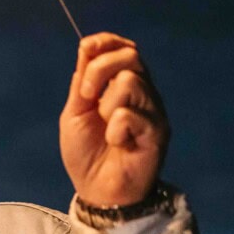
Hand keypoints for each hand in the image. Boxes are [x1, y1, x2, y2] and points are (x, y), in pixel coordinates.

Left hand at [59, 33, 169, 207]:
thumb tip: (87, 48)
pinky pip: (129, 115)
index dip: (106, 42)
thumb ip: (82, 84)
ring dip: (106, 105)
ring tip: (105, 129)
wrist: (97, 191)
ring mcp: (153, 111)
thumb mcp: (75, 114)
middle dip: (100, 70)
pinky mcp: (158, 132)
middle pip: (131, 56)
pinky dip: (114, 131)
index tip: (86, 50)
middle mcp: (142, 93)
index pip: (124, 47)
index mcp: (122, 85)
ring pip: (130, 82)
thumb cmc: (86, 154)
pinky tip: (118, 145)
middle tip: (86, 97)